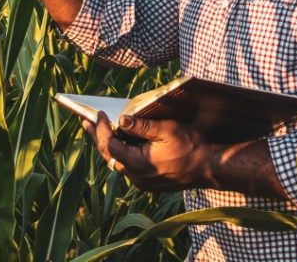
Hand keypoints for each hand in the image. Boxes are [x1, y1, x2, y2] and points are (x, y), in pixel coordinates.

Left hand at [82, 113, 219, 191]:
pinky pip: (128, 166)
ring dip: (109, 145)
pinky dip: (121, 153)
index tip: (98, 114)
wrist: (210, 168)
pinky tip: (121, 141)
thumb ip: (141, 126)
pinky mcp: (149, 182)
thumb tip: (121, 120)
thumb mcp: (167, 130)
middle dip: (98, 137)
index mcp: (138, 164)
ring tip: (99, 129)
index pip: (110, 146)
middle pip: (109, 156)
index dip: (101, 129)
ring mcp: (142, 181)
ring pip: (118, 162)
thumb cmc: (191, 147)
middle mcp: (137, 177)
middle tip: (87, 122)